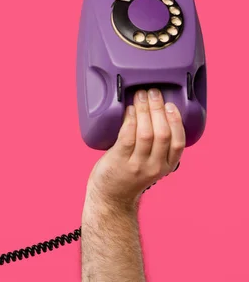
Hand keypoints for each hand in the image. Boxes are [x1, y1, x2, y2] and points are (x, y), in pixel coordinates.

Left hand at [85, 89, 184, 210]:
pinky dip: (130, 120)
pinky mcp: (119, 161)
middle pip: (162, 134)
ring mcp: (137, 165)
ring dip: (143, 111)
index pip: (178, 142)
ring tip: (140, 96)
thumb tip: (158, 111)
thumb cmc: (130, 174)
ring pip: (145, 133)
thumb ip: (158, 146)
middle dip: (158, 109)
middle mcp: (154, 166)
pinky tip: (129, 110)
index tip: (170, 104)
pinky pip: (127, 137)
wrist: (111, 197)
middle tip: (153, 92)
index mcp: (166, 166)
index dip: (175, 121)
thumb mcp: (153, 164)